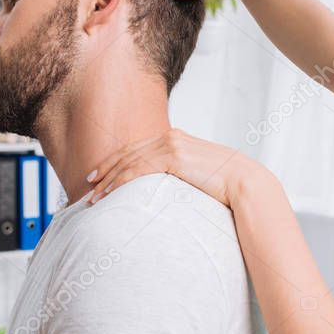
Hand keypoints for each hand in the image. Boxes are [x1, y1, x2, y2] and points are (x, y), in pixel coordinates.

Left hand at [86, 128, 262, 206]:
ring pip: (129, 162)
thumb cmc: (226, 183)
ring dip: (108, 180)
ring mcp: (171, 145)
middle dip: (105, 168)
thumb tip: (170, 187)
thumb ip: (182, 173)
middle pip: (128, 152)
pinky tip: (109, 193)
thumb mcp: (199, 173)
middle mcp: (170, 137)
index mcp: (175, 139)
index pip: (137, 148)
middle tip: (88, 182)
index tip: (101, 173)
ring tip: (93, 196)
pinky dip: (119, 182)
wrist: (245, 182)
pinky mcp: (173, 157)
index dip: (116, 160)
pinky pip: (137, 170)